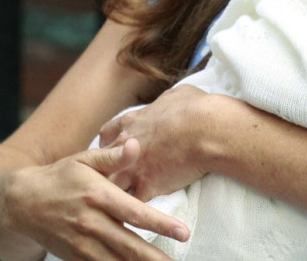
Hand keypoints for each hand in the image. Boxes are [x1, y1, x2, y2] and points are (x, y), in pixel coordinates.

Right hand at [6, 139, 188, 260]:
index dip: (161, 224)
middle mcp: (91, 222)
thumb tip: (136, 144)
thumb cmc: (61, 175)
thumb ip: (113, 155)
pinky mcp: (74, 257)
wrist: (23, 201)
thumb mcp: (86, 158)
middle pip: (129, 245)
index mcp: (98, 195)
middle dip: (155, 257)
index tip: (183, 232)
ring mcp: (81, 244)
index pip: (136, 213)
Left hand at [99, 84, 211, 201]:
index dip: (110, 143)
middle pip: (101, 164)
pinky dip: (137, 209)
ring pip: (110, 186)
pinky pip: (132, 204)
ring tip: (124, 200)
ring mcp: (133, 169)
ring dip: (116, 193)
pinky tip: (143, 211)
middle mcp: (125, 147)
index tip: (117, 150)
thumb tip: (168, 103)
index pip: (106, 135)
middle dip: (106, 171)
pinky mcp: (146, 187)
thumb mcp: (175, 95)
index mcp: (131, 122)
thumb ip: (163, 103)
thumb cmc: (195, 108)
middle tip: (116, 178)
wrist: (206, 130)